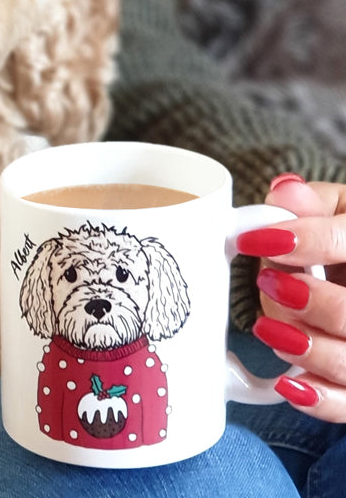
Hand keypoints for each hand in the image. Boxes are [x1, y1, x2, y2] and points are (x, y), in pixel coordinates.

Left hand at [236, 173, 345, 420]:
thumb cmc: (343, 235)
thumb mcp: (336, 209)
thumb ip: (311, 202)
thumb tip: (284, 191)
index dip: (305, 242)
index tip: (253, 240)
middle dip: (308, 301)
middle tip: (270, 283)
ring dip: (306, 347)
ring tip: (269, 328)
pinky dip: (317, 398)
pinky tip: (287, 381)